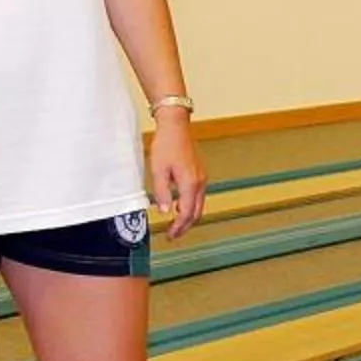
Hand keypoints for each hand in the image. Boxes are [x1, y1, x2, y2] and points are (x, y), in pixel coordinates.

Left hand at [149, 118, 206, 239]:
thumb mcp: (158, 170)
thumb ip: (162, 193)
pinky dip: (191, 205)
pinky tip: (180, 204)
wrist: (176, 125)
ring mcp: (202, 177)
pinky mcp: (200, 172)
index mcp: (190, 184)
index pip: (186, 213)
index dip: (178, 227)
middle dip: (185, 226)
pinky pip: (199, 195)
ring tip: (176, 222)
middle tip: (174, 233)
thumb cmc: (167, 144)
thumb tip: (165, 210)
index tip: (170, 235)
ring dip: (189, 216)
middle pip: (196, 213)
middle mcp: (200, 182)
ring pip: (199, 205)